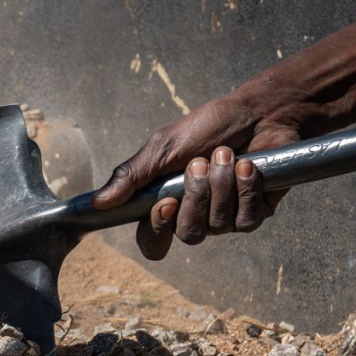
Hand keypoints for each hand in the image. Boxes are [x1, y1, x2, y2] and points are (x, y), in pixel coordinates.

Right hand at [92, 96, 295, 259]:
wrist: (257, 112)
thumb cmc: (207, 127)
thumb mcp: (162, 147)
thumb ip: (131, 176)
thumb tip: (98, 202)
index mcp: (166, 204)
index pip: (153, 242)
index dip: (158, 231)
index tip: (167, 202)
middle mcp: (194, 216)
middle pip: (189, 235)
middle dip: (197, 196)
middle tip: (200, 162)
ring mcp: (225, 218)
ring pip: (219, 226)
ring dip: (222, 185)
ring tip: (225, 154)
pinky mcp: (255, 213)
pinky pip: (247, 219)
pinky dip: (246, 188)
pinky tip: (248, 166)